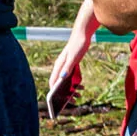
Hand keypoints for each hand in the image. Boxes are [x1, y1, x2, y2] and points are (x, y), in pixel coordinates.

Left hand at [46, 0, 99, 116]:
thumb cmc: (79, 44)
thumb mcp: (74, 58)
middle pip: (56, 82)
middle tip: (68, 101)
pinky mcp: (70, 58)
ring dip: (67, 89)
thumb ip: (69, 68)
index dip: (55, 92)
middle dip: (61, 93)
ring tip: (74, 96)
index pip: (54, 81)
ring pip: (61, 78)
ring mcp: (65, 61)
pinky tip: (70, 82)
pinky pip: (67, 71)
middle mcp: (60, 63)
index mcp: (60, 64)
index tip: (60, 101)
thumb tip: (63, 79)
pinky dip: (68, 79)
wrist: (82, 33)